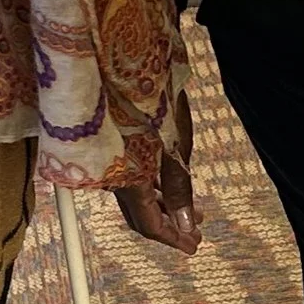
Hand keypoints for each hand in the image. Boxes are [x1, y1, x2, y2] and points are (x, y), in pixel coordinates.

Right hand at [116, 87, 199, 254]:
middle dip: (169, 226)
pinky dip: (152, 187)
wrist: (122, 55)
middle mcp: (111, 175)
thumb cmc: (153, 95)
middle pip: (139, 215)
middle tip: (195, 234)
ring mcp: (108, 161)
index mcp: (126, 178)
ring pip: (135, 196)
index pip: (147, 224)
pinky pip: (130, 178)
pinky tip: (169, 187)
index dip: (171, 239)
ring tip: (191, 212)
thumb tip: (185, 224)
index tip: (193, 248)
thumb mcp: (175, 143)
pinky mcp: (110, 146)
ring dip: (163, 206)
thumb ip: (180, 186)